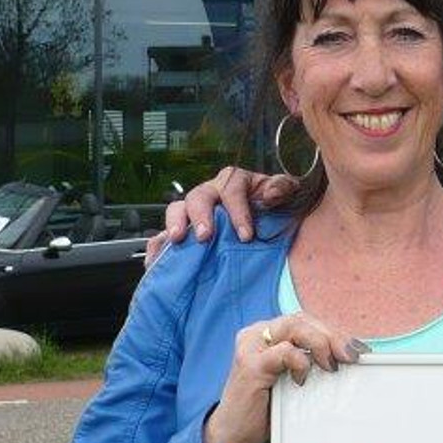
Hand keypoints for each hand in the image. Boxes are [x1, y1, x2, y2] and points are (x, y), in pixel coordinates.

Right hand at [146, 166, 299, 263]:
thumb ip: (282, 188)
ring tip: (177, 240)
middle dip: (200, 216)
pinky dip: (158, 247)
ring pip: (177, 210)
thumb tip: (270, 193)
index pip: (232, 190)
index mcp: (234, 182)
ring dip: (175, 224)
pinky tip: (156, 261)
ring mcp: (194, 213)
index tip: (246, 236)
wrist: (270, 224)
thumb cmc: (276, 207)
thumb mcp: (286, 194)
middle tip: (206, 237)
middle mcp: (210, 194)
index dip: (238, 211)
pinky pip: (163, 236)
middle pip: (198, 197)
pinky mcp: (184, 233)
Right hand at [202, 313, 361, 442]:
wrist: (231, 436)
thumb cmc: (264, 409)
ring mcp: (252, 347)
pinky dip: (300, 361)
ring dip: (321, 342)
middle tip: (352, 355)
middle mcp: (257, 335)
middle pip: (302, 319)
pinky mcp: (250, 365)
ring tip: (333, 364)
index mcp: (268, 335)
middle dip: (332, 334)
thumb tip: (348, 358)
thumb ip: (309, 363)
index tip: (358, 348)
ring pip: (294, 327)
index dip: (333, 331)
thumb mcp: (291, 380)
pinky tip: (304, 378)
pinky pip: (284, 352)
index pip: (305, 321)